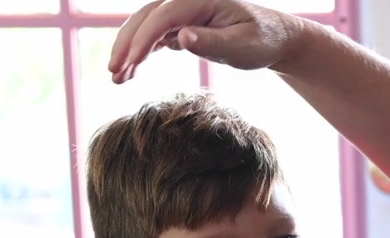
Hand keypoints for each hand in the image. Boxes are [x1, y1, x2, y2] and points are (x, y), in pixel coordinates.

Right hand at [109, 0, 300, 83]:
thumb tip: (181, 38)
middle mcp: (188, 1)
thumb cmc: (263, 41)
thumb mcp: (242, 46)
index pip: (164, 16)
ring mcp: (183, 12)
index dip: (144, 38)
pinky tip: (130, 73)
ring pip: (146, 27)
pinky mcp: (183, 25)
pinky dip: (140, 53)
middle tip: (112, 72)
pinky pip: (154, 36)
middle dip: (127, 44)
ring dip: (129, 50)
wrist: (276, 38)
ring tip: (116, 77)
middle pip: (146, 18)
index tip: (132, 62)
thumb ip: (213, 43)